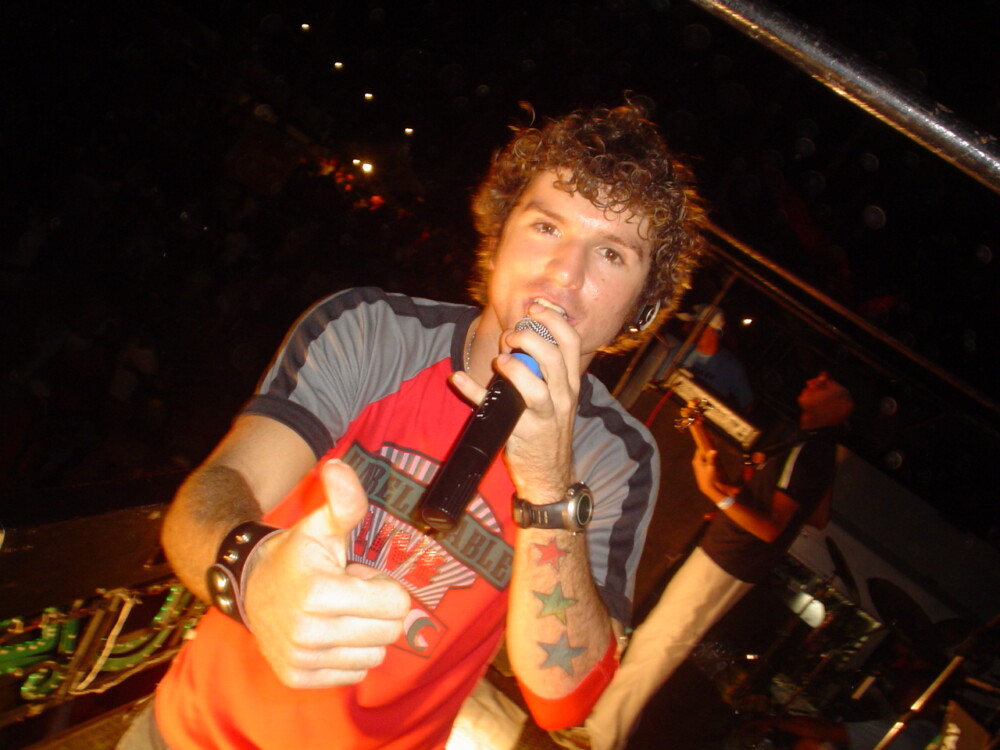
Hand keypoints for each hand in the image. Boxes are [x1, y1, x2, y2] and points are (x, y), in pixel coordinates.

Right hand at [242, 459, 410, 688]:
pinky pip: (354, 673)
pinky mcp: (297, 678)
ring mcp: (301, 660)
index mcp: (319, 593)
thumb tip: (338, 466)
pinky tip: (328, 634)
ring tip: (336, 613)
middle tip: (347, 594)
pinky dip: (349, 655)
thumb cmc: (296, 554)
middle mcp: (308, 634)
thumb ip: (343, 501)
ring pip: (374, 655)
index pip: (396, 605)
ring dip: (364, 633)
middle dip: (376, 609)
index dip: (381, 585)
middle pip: (390, 632)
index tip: (355, 576)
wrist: (249, 586)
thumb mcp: (320, 524)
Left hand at [452, 304, 577, 502]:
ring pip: (536, 386)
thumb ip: (546, 368)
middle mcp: (563, 396)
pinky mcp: (521, 432)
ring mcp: (545, 416)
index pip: (571, 341)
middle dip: (528, 338)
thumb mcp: (558, 395)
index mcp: (570, 382)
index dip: (553, 320)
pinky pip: (494, 408)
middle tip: (510, 338)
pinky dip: (472, 391)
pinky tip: (458, 378)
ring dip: (513, 366)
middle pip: (553, 356)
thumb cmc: (549, 428)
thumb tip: (522, 335)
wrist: (550, 473)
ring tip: (500, 360)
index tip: (534, 308)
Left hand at [692, 448, 720, 496]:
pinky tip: (712, 460)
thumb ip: (711, 458)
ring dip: (707, 455)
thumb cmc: (708, 477)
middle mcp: (695, 462)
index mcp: (696, 460)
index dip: (704, 445)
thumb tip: (713, 451)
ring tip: (714, 452)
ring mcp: (697, 466)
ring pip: (702, 458)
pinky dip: (707, 460)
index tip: (710, 441)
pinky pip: (703, 462)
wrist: (707, 488)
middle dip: (706, 450)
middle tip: (713, 445)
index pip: (699, 450)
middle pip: (701, 453)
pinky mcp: (700, 470)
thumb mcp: (711, 467)